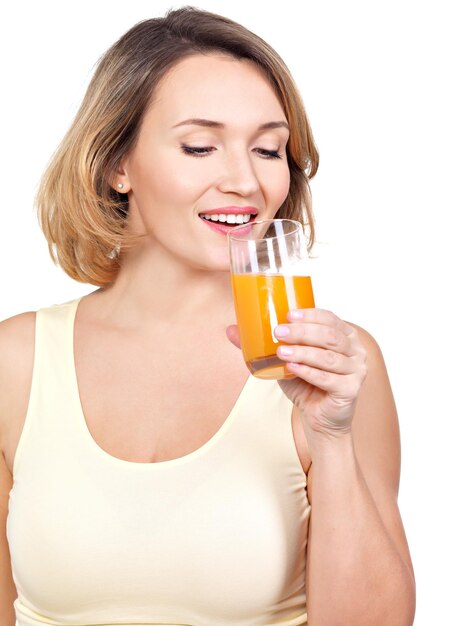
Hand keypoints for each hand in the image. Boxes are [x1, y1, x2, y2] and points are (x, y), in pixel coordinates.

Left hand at [226, 308, 367, 437]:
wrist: (319, 420)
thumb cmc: (305, 385)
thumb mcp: (283, 361)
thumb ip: (263, 345)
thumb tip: (231, 330)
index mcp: (343, 336)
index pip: (330, 318)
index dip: (310, 314)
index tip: (288, 314)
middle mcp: (355, 350)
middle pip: (329, 335)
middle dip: (302, 332)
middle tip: (279, 332)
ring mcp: (356, 370)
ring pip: (329, 357)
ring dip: (303, 352)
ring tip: (281, 351)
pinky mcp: (351, 389)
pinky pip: (328, 378)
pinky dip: (308, 372)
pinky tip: (292, 368)